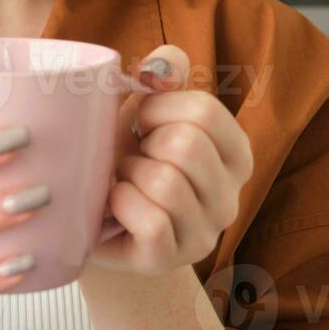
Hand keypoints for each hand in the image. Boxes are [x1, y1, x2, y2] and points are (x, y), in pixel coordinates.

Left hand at [87, 44, 253, 276]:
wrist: (93, 217)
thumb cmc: (125, 153)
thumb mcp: (146, 106)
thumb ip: (163, 72)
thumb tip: (160, 69)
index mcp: (235, 154)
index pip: (206, 111)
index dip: (159, 107)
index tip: (142, 122)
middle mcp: (230, 198)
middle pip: (188, 145)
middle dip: (144, 144)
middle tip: (133, 157)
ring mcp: (204, 235)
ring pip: (166, 183)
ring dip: (128, 174)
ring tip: (124, 181)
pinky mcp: (169, 259)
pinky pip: (149, 220)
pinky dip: (120, 204)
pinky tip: (115, 206)